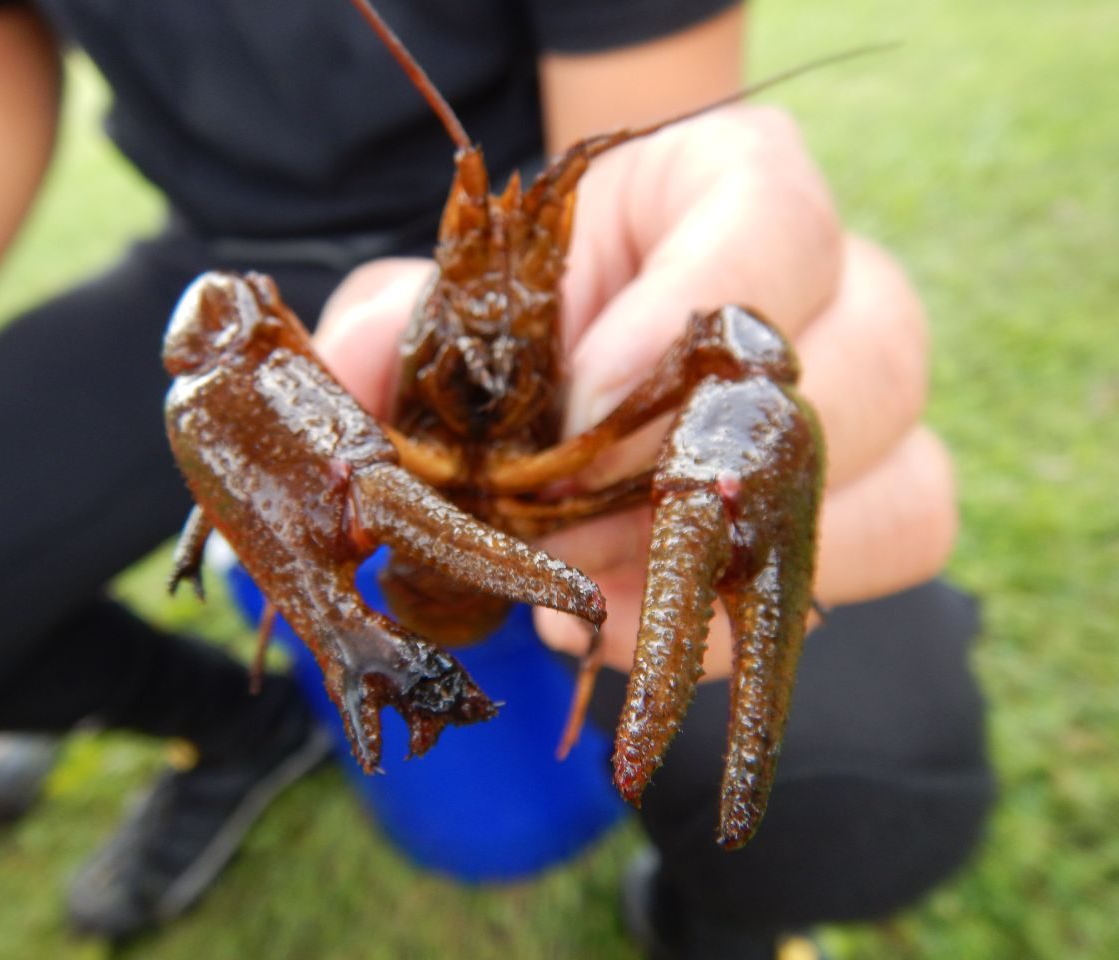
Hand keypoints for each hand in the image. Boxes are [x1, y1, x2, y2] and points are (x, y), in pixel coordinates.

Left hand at [315, 105, 955, 675]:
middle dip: (697, 479)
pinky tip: (632, 624)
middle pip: (864, 367)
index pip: (769, 229)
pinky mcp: (879, 499)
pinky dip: (745, 629)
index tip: (574, 416)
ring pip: (900, 487)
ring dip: (735, 568)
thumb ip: (394, 325)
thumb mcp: (447, 298)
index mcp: (737, 185)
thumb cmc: (527, 309)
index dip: (672, 331)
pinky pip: (870, 574)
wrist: (585, 355)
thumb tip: (349, 383)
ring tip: (592, 596)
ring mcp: (878, 402)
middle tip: (566, 533)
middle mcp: (843, 284)